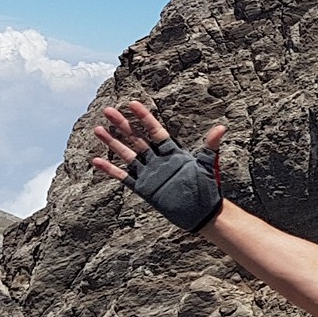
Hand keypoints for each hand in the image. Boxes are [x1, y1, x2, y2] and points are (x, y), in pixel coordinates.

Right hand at [89, 101, 227, 231]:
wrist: (202, 214)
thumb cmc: (208, 189)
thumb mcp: (208, 166)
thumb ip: (210, 146)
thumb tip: (221, 128)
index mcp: (173, 153)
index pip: (155, 131)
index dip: (144, 117)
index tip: (132, 103)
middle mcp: (158, 161)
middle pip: (137, 138)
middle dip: (123, 124)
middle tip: (108, 110)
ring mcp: (149, 174)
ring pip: (126, 154)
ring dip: (112, 142)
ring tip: (98, 129)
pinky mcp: (143, 188)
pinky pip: (123, 177)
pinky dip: (110, 169)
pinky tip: (96, 160)